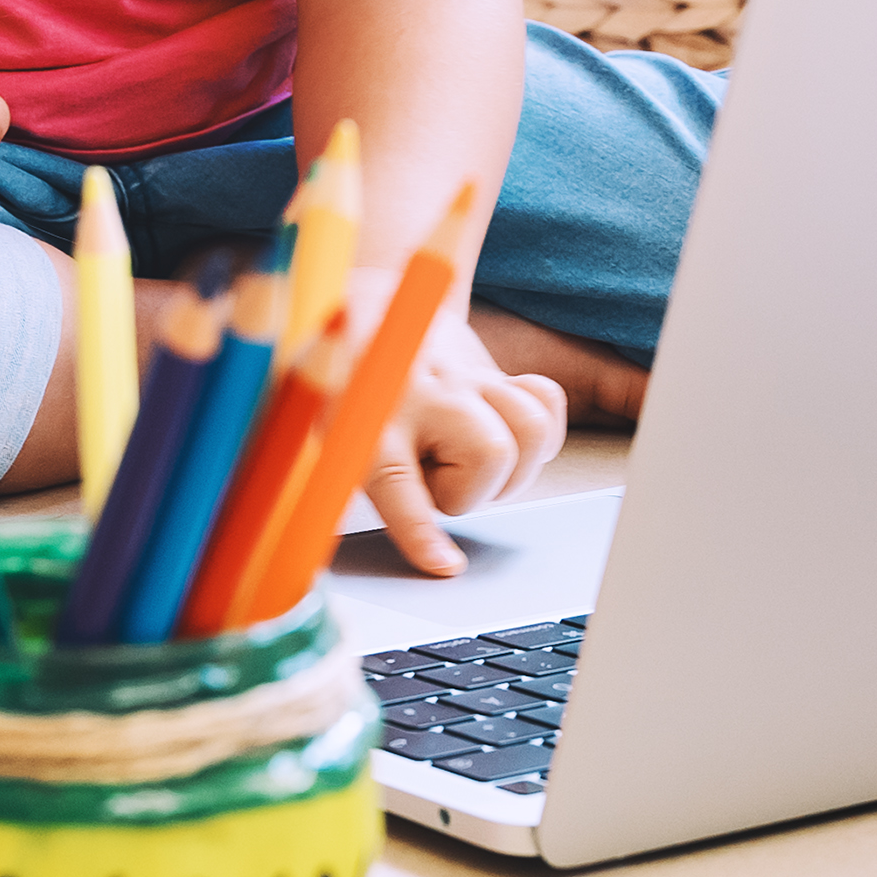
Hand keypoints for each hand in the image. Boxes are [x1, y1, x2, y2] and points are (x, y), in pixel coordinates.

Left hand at [356, 297, 564, 578]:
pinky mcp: (493, 372)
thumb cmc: (349, 387)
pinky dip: (539, 430)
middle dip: (476, 490)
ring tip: (472, 464)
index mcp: (368, 421)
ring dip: (513, 465)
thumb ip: (358, 482)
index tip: (445, 567)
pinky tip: (506, 435)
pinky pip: (545, 403)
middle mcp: (421, 395)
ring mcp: (463, 378)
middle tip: (444, 480)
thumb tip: (384, 553)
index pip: (397, 482)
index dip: (422, 531)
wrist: (370, 310)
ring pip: (527, 431)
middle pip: (491, 456)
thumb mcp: (331, 436)